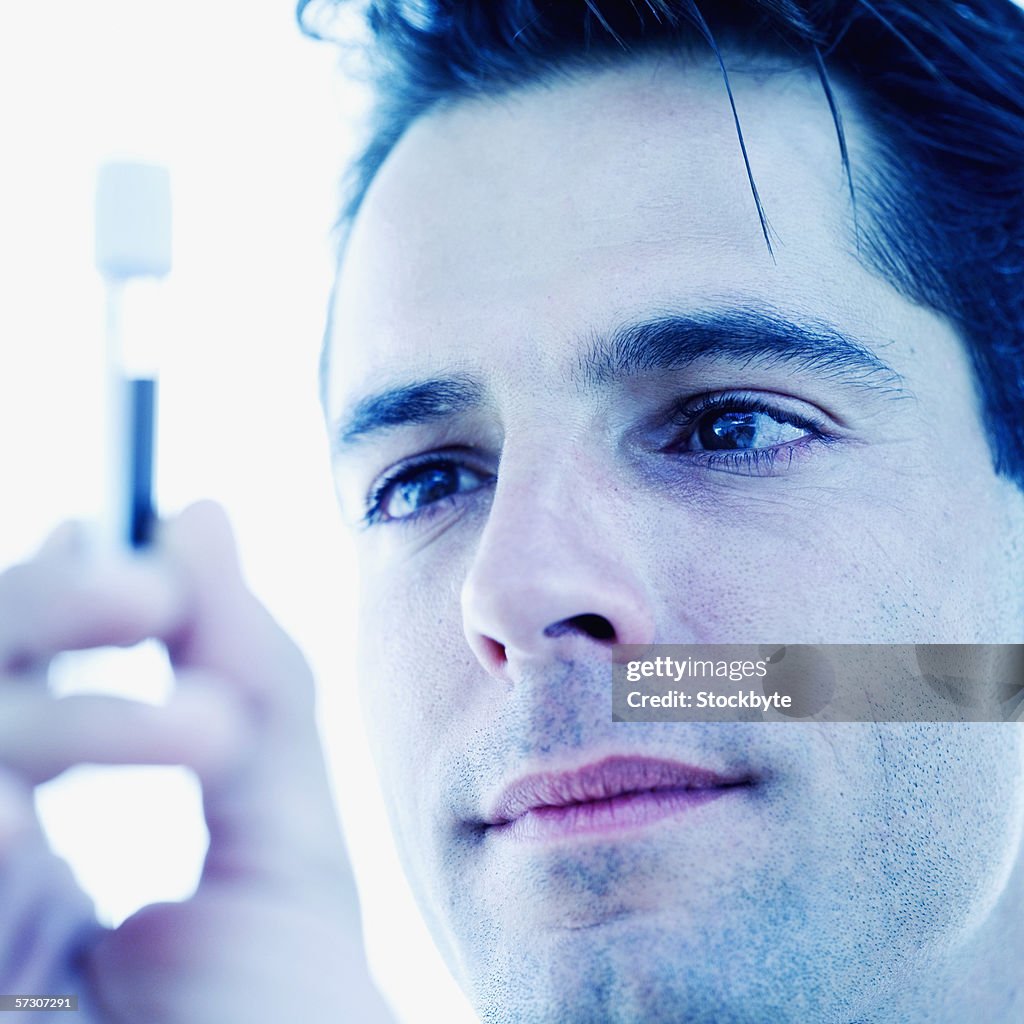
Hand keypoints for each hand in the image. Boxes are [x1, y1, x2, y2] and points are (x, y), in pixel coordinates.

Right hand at [0, 503, 392, 1022]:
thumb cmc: (290, 1015)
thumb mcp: (280, 835)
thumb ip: (248, 675)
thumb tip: (202, 514)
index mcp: (29, 852)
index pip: (3, 680)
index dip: (42, 595)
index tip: (119, 535)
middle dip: (31, 613)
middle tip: (146, 586)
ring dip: (56, 716)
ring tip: (212, 733)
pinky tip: (36, 825)